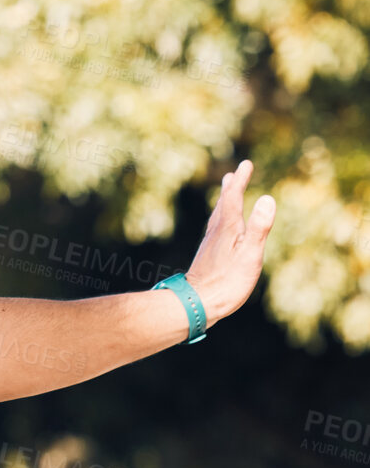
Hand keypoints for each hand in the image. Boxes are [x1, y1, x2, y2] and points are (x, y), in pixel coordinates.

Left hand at [185, 159, 276, 322]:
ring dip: (223, 203)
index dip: (240, 180)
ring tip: (226, 195)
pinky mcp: (208, 256)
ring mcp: (210, 245)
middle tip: (232, 174)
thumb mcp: (250, 254)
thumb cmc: (227, 282)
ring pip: (217, 218)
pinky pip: (215, 231)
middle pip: (223, 205)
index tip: (246, 163)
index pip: (234, 198)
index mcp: (227, 229)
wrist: (198, 304)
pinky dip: (220, 221)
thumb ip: (259, 227)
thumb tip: (268, 198)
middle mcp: (216, 233)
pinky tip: (220, 231)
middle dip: (230, 189)